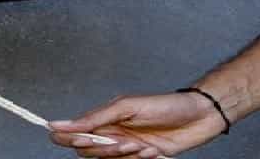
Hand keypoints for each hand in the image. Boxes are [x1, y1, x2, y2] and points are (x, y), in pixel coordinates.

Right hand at [49, 91, 226, 157]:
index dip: (70, 139)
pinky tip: (154, 151)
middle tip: (126, 142)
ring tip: (143, 146)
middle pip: (88, 152)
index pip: (73, 133)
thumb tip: (60, 124)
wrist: (199, 116)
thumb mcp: (127, 107)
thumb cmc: (166, 105)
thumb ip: (95, 118)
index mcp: (106, 118)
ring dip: (126, 156)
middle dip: (106, 150)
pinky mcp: (142, 158)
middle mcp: (113, 133)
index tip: (81, 141)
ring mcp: (127, 148)